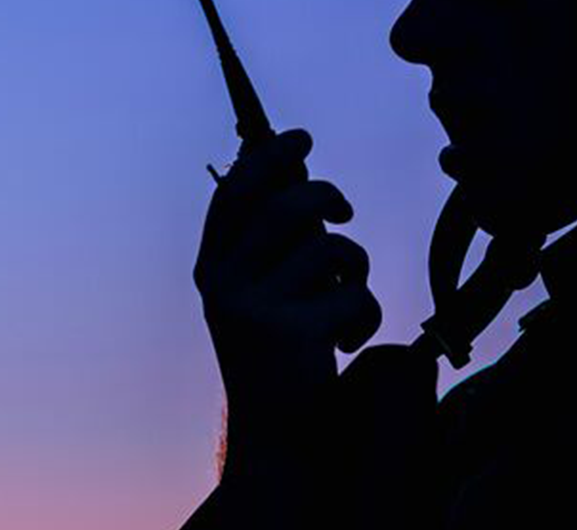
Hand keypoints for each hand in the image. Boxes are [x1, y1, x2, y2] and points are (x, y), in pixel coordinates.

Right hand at [195, 128, 382, 486]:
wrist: (278, 439)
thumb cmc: (281, 360)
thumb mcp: (260, 296)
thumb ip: (269, 243)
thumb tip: (297, 171)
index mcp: (211, 271)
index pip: (234, 195)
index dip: (268, 159)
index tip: (302, 137)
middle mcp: (223, 286)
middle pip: (286, 208)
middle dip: (327, 197)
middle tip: (345, 212)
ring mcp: (255, 310)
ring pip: (329, 249)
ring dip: (354, 267)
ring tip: (348, 295)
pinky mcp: (293, 335)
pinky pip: (353, 293)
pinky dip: (366, 313)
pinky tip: (347, 340)